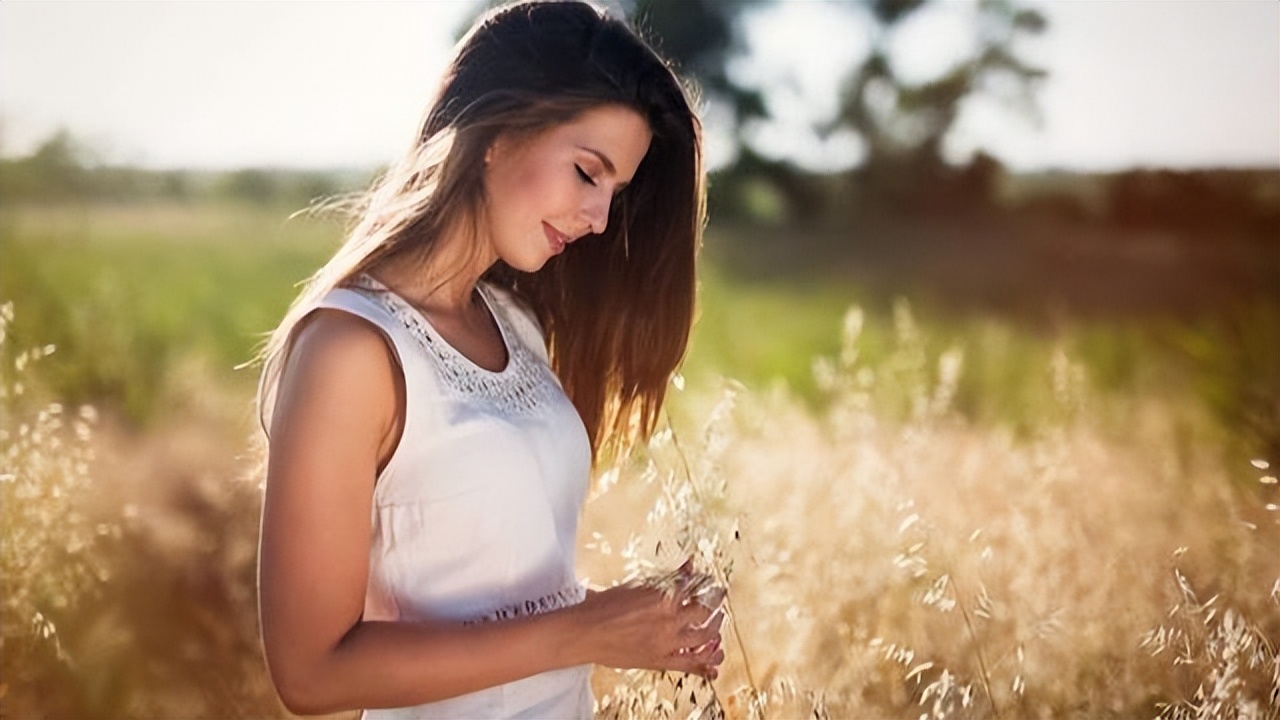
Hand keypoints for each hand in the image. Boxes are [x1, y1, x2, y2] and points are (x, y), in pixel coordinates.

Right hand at [567, 582, 724, 677]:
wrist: (585, 633)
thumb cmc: (603, 608)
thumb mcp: (634, 587)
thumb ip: (663, 580)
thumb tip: (686, 566)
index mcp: (662, 597)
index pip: (693, 586)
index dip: (703, 583)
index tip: (707, 580)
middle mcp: (669, 619)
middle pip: (704, 610)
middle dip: (714, 603)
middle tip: (717, 600)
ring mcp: (667, 642)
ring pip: (704, 637)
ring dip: (715, 630)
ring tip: (717, 625)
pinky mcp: (661, 660)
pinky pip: (691, 664)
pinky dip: (706, 664)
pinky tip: (715, 662)